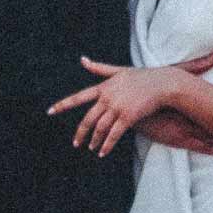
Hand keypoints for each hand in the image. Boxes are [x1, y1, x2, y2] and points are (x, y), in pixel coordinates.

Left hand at [49, 51, 212, 156]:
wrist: (162, 84)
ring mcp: (117, 108)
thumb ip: (99, 68)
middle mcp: (107, 98)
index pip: (78, 97)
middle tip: (76, 143)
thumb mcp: (119, 70)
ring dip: (94, 140)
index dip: (63, 105)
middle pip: (88, 119)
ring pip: (100, 128)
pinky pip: (113, 135)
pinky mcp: (128, 117)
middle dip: (80, 133)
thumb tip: (82, 59)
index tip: (49, 111)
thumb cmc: (141, 77)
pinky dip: (106, 144)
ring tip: (92, 148)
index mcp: (103, 87)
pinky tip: (102, 152)